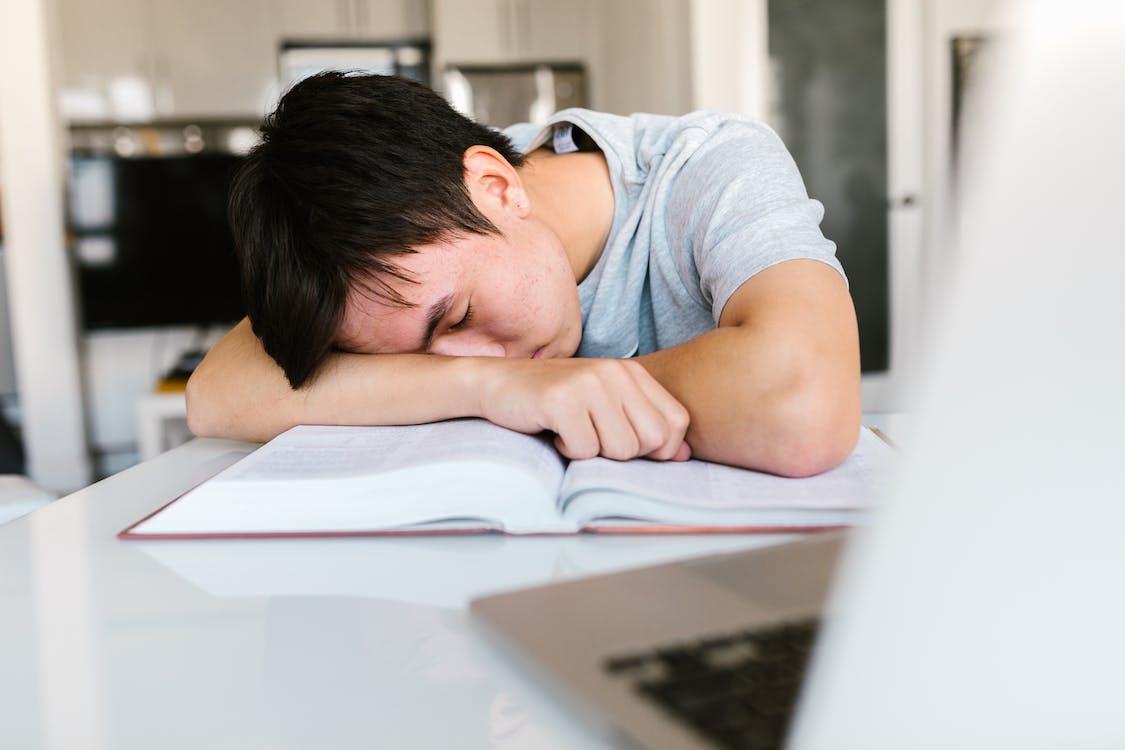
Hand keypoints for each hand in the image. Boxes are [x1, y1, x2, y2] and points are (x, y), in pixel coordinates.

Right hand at [475, 358, 691, 460]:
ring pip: (621, 450)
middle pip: (651, 441)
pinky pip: (585, 450)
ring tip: (573, 430)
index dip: (660, 448)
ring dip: (594, 452)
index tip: (625, 443)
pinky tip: (554, 431)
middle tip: (595, 437)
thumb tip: (684, 455)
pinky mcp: (561, 400)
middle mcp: (615, 372)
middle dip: (625, 454)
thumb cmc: (554, 402)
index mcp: (631, 372)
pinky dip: (568, 451)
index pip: (676, 422)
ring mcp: (588, 383)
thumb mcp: (605, 405)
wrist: (496, 384)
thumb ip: (644, 424)